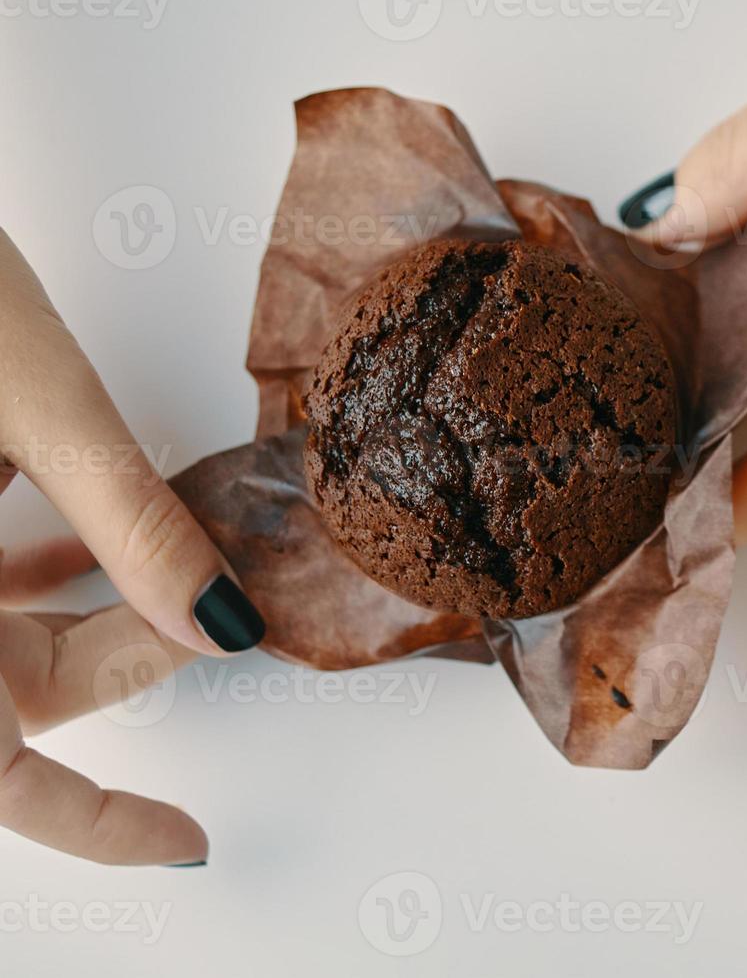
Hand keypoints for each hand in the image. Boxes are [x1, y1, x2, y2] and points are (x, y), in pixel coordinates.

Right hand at [0, 228, 265, 864]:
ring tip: (161, 581)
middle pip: (4, 706)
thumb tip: (222, 624)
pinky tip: (71, 544)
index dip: (100, 818)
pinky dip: (22, 574)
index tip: (185, 843)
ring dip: (70, 622)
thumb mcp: (34, 405)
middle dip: (110, 670)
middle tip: (206, 621)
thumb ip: (128, 526)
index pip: (0, 778)